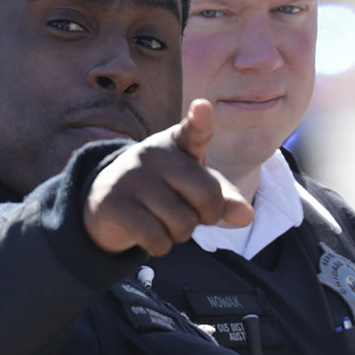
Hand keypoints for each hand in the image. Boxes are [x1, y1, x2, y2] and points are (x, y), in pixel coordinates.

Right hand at [82, 99, 253, 254]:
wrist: (107, 201)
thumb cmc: (164, 191)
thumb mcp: (196, 189)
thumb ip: (223, 198)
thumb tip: (247, 216)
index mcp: (179, 143)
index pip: (194, 131)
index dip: (201, 121)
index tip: (202, 108)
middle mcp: (154, 154)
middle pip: (207, 195)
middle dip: (207, 216)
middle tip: (192, 214)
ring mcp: (131, 176)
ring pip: (182, 223)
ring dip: (180, 235)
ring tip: (165, 222)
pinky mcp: (113, 202)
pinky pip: (156, 239)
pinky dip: (161, 246)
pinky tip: (150, 235)